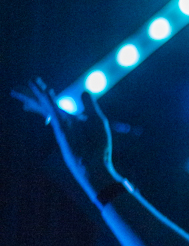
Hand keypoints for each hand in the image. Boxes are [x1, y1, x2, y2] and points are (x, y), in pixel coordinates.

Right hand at [12, 80, 118, 198]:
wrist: (97, 165)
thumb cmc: (98, 147)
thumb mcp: (98, 121)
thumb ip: (90, 106)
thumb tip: (84, 92)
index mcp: (71, 121)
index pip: (57, 105)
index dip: (49, 95)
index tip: (43, 85)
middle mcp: (64, 123)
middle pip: (49, 105)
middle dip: (40, 93)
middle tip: (32, 79)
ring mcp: (62, 127)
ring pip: (48, 107)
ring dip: (40, 95)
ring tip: (32, 82)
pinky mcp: (62, 132)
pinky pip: (54, 114)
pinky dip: (49, 104)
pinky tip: (45, 94)